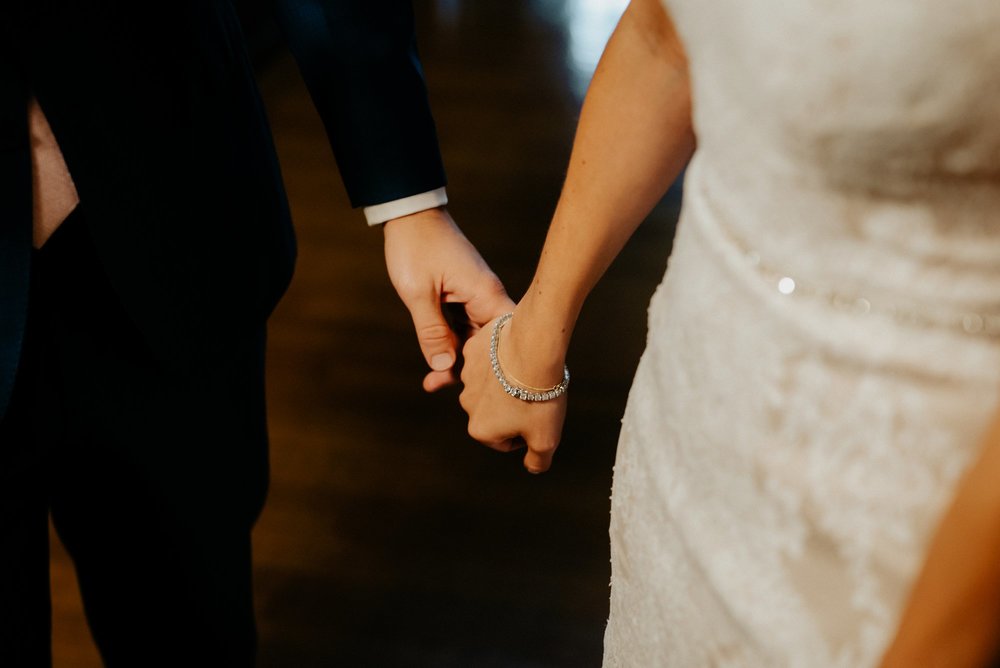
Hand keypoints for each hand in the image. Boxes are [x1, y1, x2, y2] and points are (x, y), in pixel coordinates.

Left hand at [383, 207, 513, 391]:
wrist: (409, 214)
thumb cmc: (416, 246)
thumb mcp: (418, 293)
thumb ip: (432, 331)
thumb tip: (444, 366)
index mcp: (485, 294)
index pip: (505, 339)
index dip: (498, 366)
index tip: (481, 389)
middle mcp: (487, 297)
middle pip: (488, 343)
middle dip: (467, 369)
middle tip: (436, 386)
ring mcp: (475, 297)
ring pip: (473, 338)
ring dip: (454, 359)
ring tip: (430, 383)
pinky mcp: (462, 296)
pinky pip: (462, 327)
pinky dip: (449, 343)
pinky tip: (433, 363)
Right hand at [459, 314, 567, 472]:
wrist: (534, 349)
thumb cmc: (539, 396)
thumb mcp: (546, 439)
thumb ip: (538, 460)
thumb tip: (532, 467)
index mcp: (480, 430)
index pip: (505, 442)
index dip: (527, 433)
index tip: (539, 418)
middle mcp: (467, 404)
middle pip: (494, 413)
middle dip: (513, 408)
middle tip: (536, 396)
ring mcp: (467, 376)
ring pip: (490, 385)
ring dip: (506, 383)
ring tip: (530, 375)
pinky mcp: (472, 351)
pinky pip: (488, 360)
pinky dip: (501, 359)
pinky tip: (518, 356)